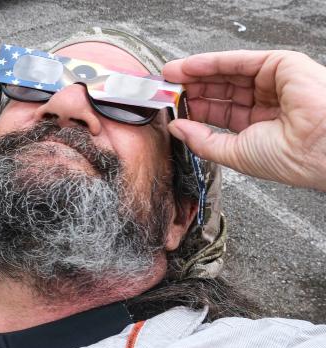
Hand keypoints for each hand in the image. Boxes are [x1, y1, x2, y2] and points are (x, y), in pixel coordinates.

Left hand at [163, 50, 325, 189]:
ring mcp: (275, 83)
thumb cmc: (290, 157)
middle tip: (166, 88)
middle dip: (192, 87)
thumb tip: (178, 128)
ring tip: (171, 76)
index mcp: (260, 126)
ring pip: (229, 73)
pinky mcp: (282, 65)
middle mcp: (268, 102)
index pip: (221, 112)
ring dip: (197, 72)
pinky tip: (189, 67)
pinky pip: (240, 60)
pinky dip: (212, 62)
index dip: (195, 108)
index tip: (171, 106)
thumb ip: (202, 140)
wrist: (318, 148)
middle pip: (222, 90)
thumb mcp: (234, 153)